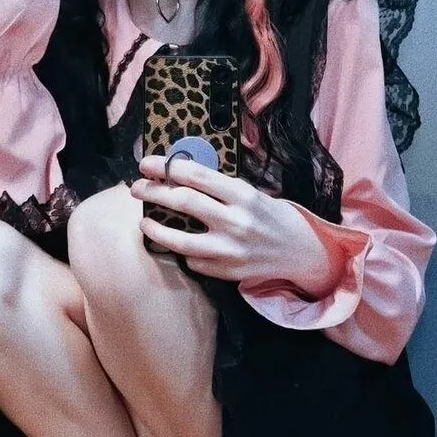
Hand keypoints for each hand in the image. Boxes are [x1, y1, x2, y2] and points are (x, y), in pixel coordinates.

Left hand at [131, 156, 340, 291]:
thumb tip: (179, 174)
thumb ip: (219, 187)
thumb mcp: (251, 193)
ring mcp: (230, 250)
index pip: (197, 175)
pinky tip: (180, 245)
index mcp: (243, 195)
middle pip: (183, 202)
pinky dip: (183, 252)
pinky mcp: (226, 272)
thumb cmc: (271, 216)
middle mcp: (236, 222)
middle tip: (136, 187)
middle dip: (153, 191)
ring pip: (179, 240)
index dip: (167, 167)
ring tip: (144, 221)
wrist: (300, 252)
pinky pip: (193, 261)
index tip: (146, 163)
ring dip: (155, 229)